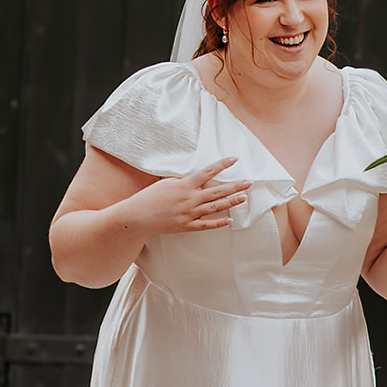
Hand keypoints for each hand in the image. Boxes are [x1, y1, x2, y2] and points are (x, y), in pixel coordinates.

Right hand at [131, 158, 251, 236]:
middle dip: (235, 186)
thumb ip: (183, 180)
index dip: (223, 165)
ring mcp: (189, 214)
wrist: (138, 216)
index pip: (208, 171)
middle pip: (218, 191)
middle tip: (249, 183)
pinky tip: (230, 220)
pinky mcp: (186, 226)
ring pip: (215, 207)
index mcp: (185, 185)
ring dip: (231, 202)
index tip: (234, 159)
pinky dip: (219, 223)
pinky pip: (206, 225)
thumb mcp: (166, 183)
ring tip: (244, 197)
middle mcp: (190, 199)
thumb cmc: (149, 197)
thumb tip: (195, 177)